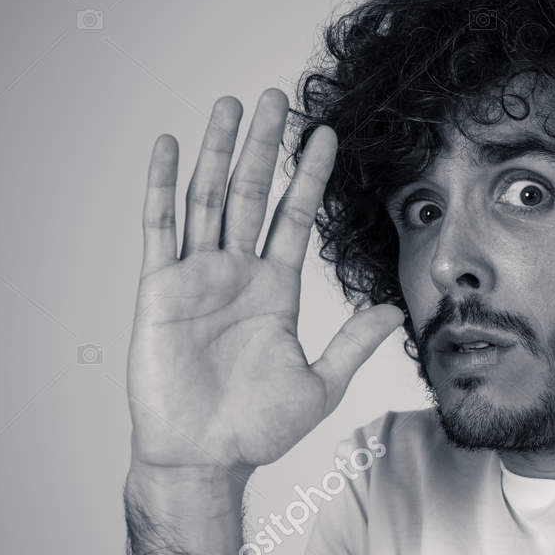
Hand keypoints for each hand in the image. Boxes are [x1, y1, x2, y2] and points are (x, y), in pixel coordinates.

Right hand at [126, 90, 401, 479]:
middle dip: (267, 145)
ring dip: (220, 150)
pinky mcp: (159, 289)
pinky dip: (161, 184)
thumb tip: (396, 311)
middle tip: (278, 96)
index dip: (310, 176)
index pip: (295, 217)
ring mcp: (196, 276)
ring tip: (232, 104)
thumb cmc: (255, 429)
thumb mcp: (320, 382)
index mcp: (273, 290)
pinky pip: (159, 227)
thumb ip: (354, 342)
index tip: (326, 135)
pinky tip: (168, 144)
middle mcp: (235, 273)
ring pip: (209, 197)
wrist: (203, 458)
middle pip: (253, 193)